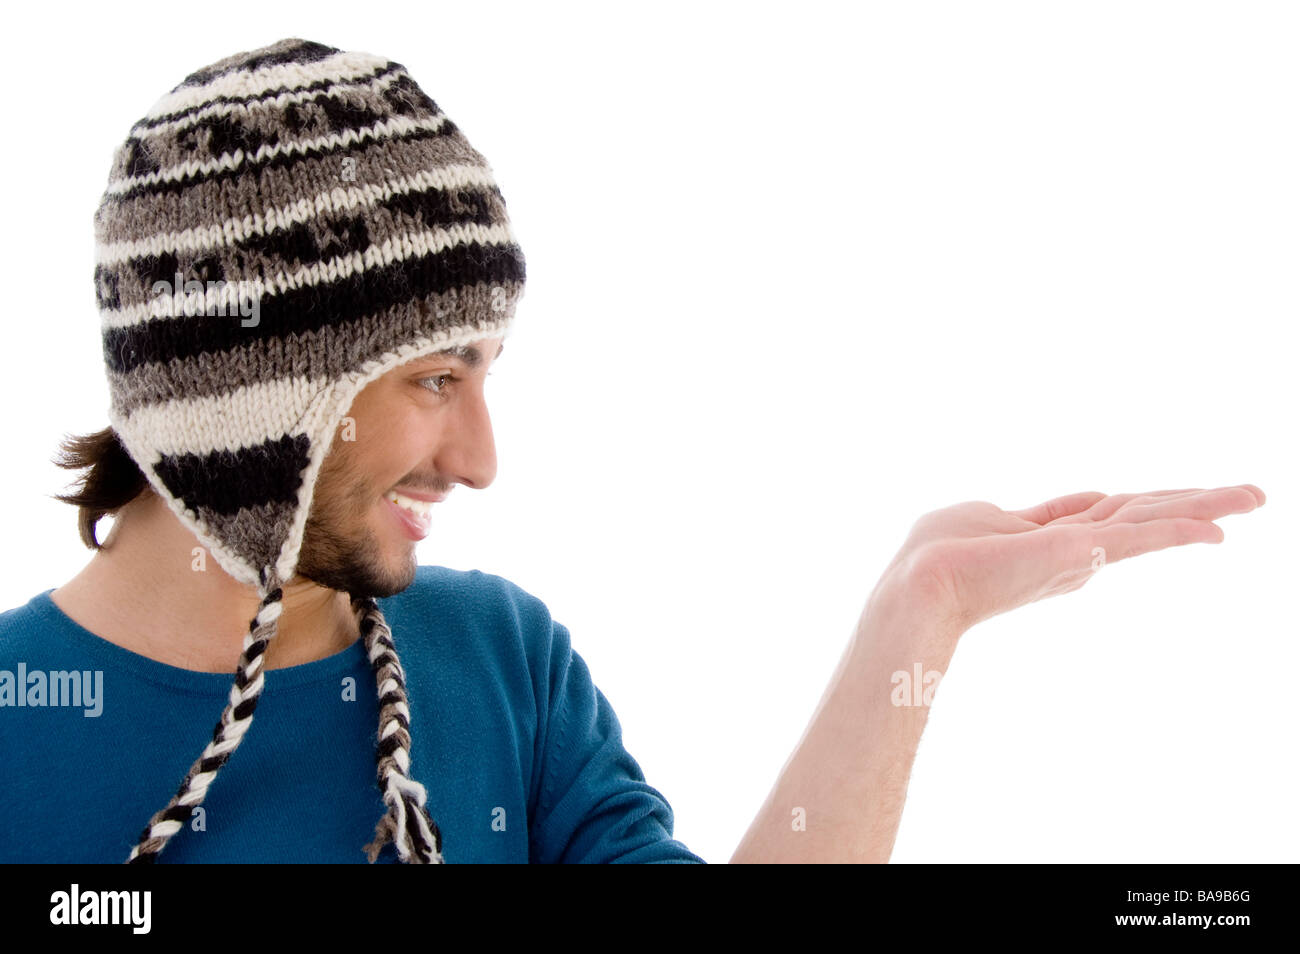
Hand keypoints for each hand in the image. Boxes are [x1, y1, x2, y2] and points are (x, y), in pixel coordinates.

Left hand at [884, 485, 1265, 634]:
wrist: (921, 585)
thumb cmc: (937, 554)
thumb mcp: (985, 518)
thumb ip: (1022, 516)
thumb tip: (1032, 511)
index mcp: (1052, 540)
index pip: (1107, 513)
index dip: (1143, 503)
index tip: (1180, 498)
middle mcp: (1074, 550)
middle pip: (1143, 516)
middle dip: (1194, 504)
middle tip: (1251, 495)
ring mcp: (1081, 553)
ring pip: (1153, 521)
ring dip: (1205, 508)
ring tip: (1255, 497)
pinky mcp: (1082, 554)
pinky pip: (1140, 537)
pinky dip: (1179, 530)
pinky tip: (1219, 529)